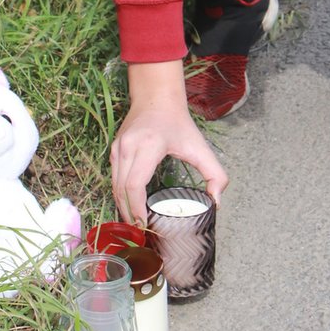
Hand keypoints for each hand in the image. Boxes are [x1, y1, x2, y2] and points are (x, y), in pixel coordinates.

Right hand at [110, 61, 227, 225]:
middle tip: (140, 233)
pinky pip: (114, 178)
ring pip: (115, 185)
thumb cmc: (178, 123)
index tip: (145, 225)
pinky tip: (129, 207)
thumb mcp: (200, 147)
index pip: (135, 184)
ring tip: (135, 224)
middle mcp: (128, 147)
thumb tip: (216, 203)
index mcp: (149, 146)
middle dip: (129, 214)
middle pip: (122, 189)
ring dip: (122, 206)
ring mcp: (117, 148)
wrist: (156, 97)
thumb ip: (215, 174)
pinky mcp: (113, 149)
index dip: (137, 209)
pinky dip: (120, 195)